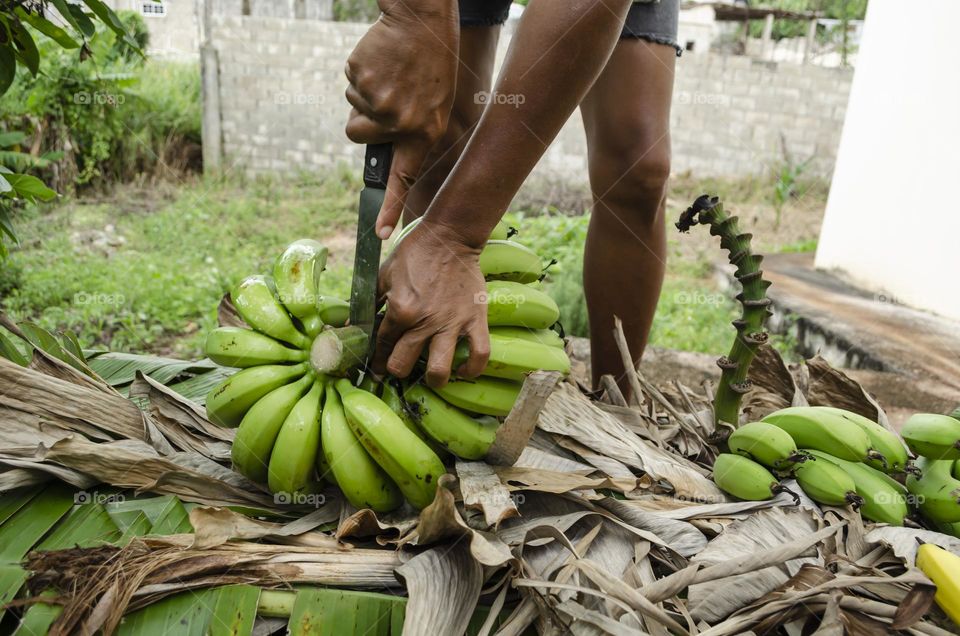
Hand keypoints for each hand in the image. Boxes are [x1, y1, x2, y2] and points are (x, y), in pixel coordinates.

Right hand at [344, 0, 458, 238]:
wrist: (422, 21)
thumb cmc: (432, 63)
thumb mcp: (435, 104)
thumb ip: (411, 130)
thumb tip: (383, 150)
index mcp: (424, 131)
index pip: (405, 178)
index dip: (392, 208)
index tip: (380, 234)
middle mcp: (401, 123)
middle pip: (357, 135)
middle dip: (363, 119)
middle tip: (386, 95)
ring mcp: (380, 103)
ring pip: (352, 111)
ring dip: (364, 94)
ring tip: (391, 73)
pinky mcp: (361, 81)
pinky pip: (349, 85)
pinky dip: (359, 74)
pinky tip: (382, 61)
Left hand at [373, 220, 489, 387]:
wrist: (449, 236)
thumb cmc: (415, 253)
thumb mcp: (384, 275)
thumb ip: (371, 302)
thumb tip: (352, 324)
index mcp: (401, 309)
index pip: (382, 345)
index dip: (376, 359)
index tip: (377, 367)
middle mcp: (425, 321)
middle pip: (403, 365)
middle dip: (396, 370)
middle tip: (399, 368)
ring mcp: (452, 323)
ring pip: (439, 370)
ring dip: (432, 379)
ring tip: (432, 377)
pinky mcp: (475, 319)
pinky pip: (479, 355)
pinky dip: (472, 369)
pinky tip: (462, 371)